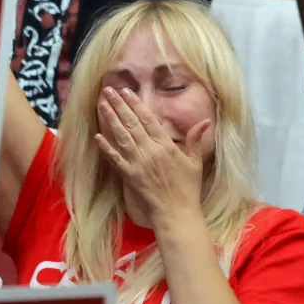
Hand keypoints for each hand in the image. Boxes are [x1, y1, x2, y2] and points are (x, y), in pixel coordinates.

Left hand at [94, 87, 209, 230]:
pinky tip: (97, 135)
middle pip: (132, 124)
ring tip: (101, 105)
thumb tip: (205, 121)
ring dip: (110, 120)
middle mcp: (150, 151)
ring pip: (122, 136)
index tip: (126, 92)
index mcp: (166, 146)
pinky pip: (115, 158)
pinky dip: (106, 147)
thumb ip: (195, 140)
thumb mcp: (195, 162)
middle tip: (108, 91)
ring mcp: (138, 163)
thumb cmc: (188, 188)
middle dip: (119, 105)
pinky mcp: (129, 176)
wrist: (177, 213)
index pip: (148, 120)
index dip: (136, 104)